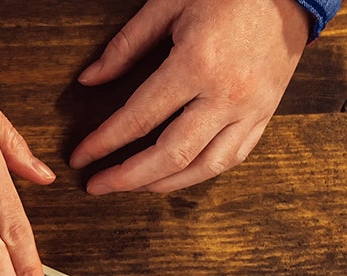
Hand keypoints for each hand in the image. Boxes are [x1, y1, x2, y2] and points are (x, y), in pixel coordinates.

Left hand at [69, 0, 311, 193]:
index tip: (81, 157)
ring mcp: (251, 109)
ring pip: (203, 167)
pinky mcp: (266, 116)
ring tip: (130, 187)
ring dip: (162, 184)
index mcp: (197, 64)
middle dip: (127, 177)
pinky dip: (198, 173)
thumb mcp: (167, 6)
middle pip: (170, 155)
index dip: (104, 142)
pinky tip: (173, 176)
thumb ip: (125, 46)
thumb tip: (89, 80)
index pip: (139, 118)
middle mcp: (226, 94)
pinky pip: (231, 158)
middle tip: (97, 186)